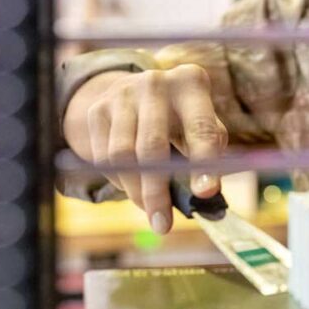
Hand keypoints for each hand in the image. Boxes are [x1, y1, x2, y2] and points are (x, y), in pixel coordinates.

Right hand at [66, 64, 227, 232]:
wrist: (139, 92)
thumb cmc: (183, 118)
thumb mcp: (203, 126)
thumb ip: (210, 158)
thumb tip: (206, 199)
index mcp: (191, 83)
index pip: (201, 128)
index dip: (203, 164)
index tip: (205, 194)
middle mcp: (156, 83)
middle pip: (152, 146)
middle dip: (157, 192)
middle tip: (164, 225)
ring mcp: (122, 93)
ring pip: (122, 157)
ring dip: (135, 192)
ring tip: (150, 209)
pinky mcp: (98, 109)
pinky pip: (104, 158)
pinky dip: (120, 180)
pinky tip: (134, 184)